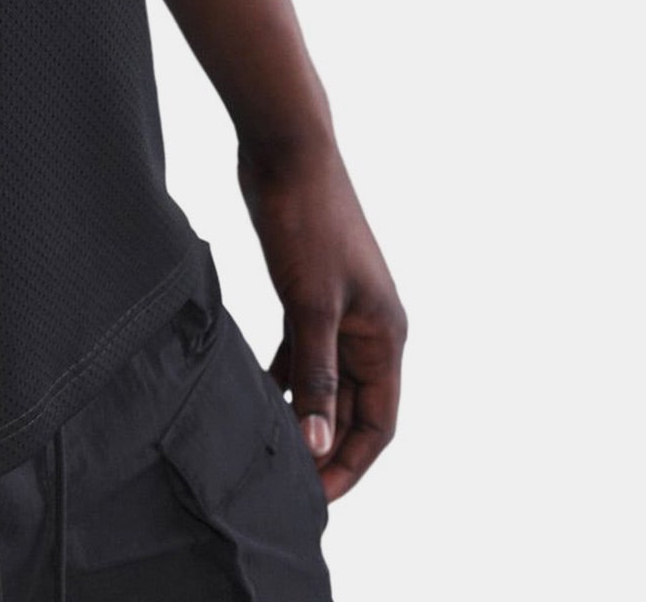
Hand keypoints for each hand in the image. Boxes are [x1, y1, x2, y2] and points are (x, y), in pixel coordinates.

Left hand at [238, 136, 405, 502]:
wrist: (287, 148)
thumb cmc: (307, 219)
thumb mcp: (310, 303)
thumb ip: (314, 374)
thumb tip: (316, 443)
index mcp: (385, 335)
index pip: (378, 423)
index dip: (350, 463)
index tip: (316, 496)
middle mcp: (371, 328)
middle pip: (353, 408)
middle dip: (325, 446)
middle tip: (285, 482)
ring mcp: (341, 309)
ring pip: (327, 381)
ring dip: (305, 414)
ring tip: (273, 451)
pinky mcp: (310, 290)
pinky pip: (305, 351)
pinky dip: (287, 376)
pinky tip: (260, 395)